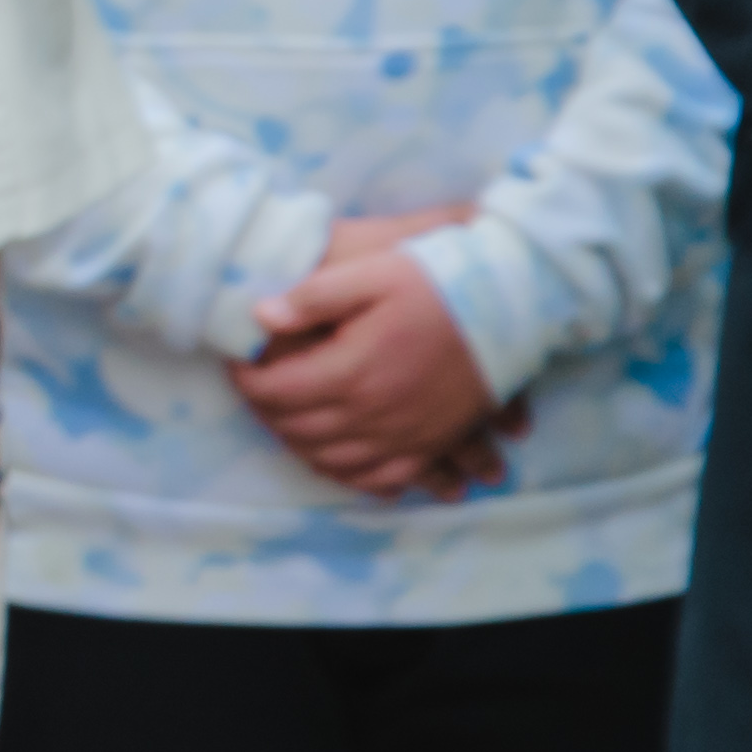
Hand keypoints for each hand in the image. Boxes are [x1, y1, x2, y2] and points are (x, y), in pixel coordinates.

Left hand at [234, 244, 508, 495]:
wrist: (515, 304)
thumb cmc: (439, 281)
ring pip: (333, 460)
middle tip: (254, 389)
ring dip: (299, 445)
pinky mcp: (434, 442)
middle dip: (265, 411)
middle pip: (297, 428)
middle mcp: (374, 413)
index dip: (245, 378)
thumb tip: (260, 317)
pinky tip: (338, 460)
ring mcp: (406, 434)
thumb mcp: (371, 273)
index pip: (274, 391)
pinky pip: (383, 478)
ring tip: (285, 420)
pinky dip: (352, 475)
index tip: (237, 360)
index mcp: (351, 371)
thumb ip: (311, 297)